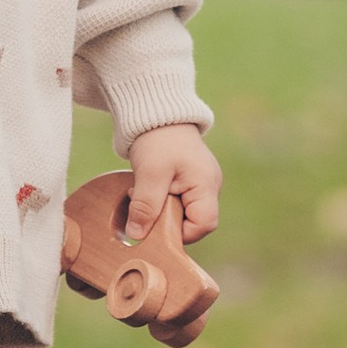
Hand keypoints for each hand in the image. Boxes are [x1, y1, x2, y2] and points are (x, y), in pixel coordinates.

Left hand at [125, 123, 221, 245]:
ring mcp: (200, 183)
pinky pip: (177, 201)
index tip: (155, 225)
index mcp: (207, 184)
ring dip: (160, 210)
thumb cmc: (157, 138)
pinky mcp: (188, 179)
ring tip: (142, 193)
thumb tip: (137, 237)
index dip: (181, 232)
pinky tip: (146, 188)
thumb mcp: (150, 173)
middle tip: (143, 206)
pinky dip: (160, 200)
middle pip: (194, 221)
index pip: (204, 224)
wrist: (155, 111)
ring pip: (183, 212)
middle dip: (167, 220)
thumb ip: (146, 206)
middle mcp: (209, 186)